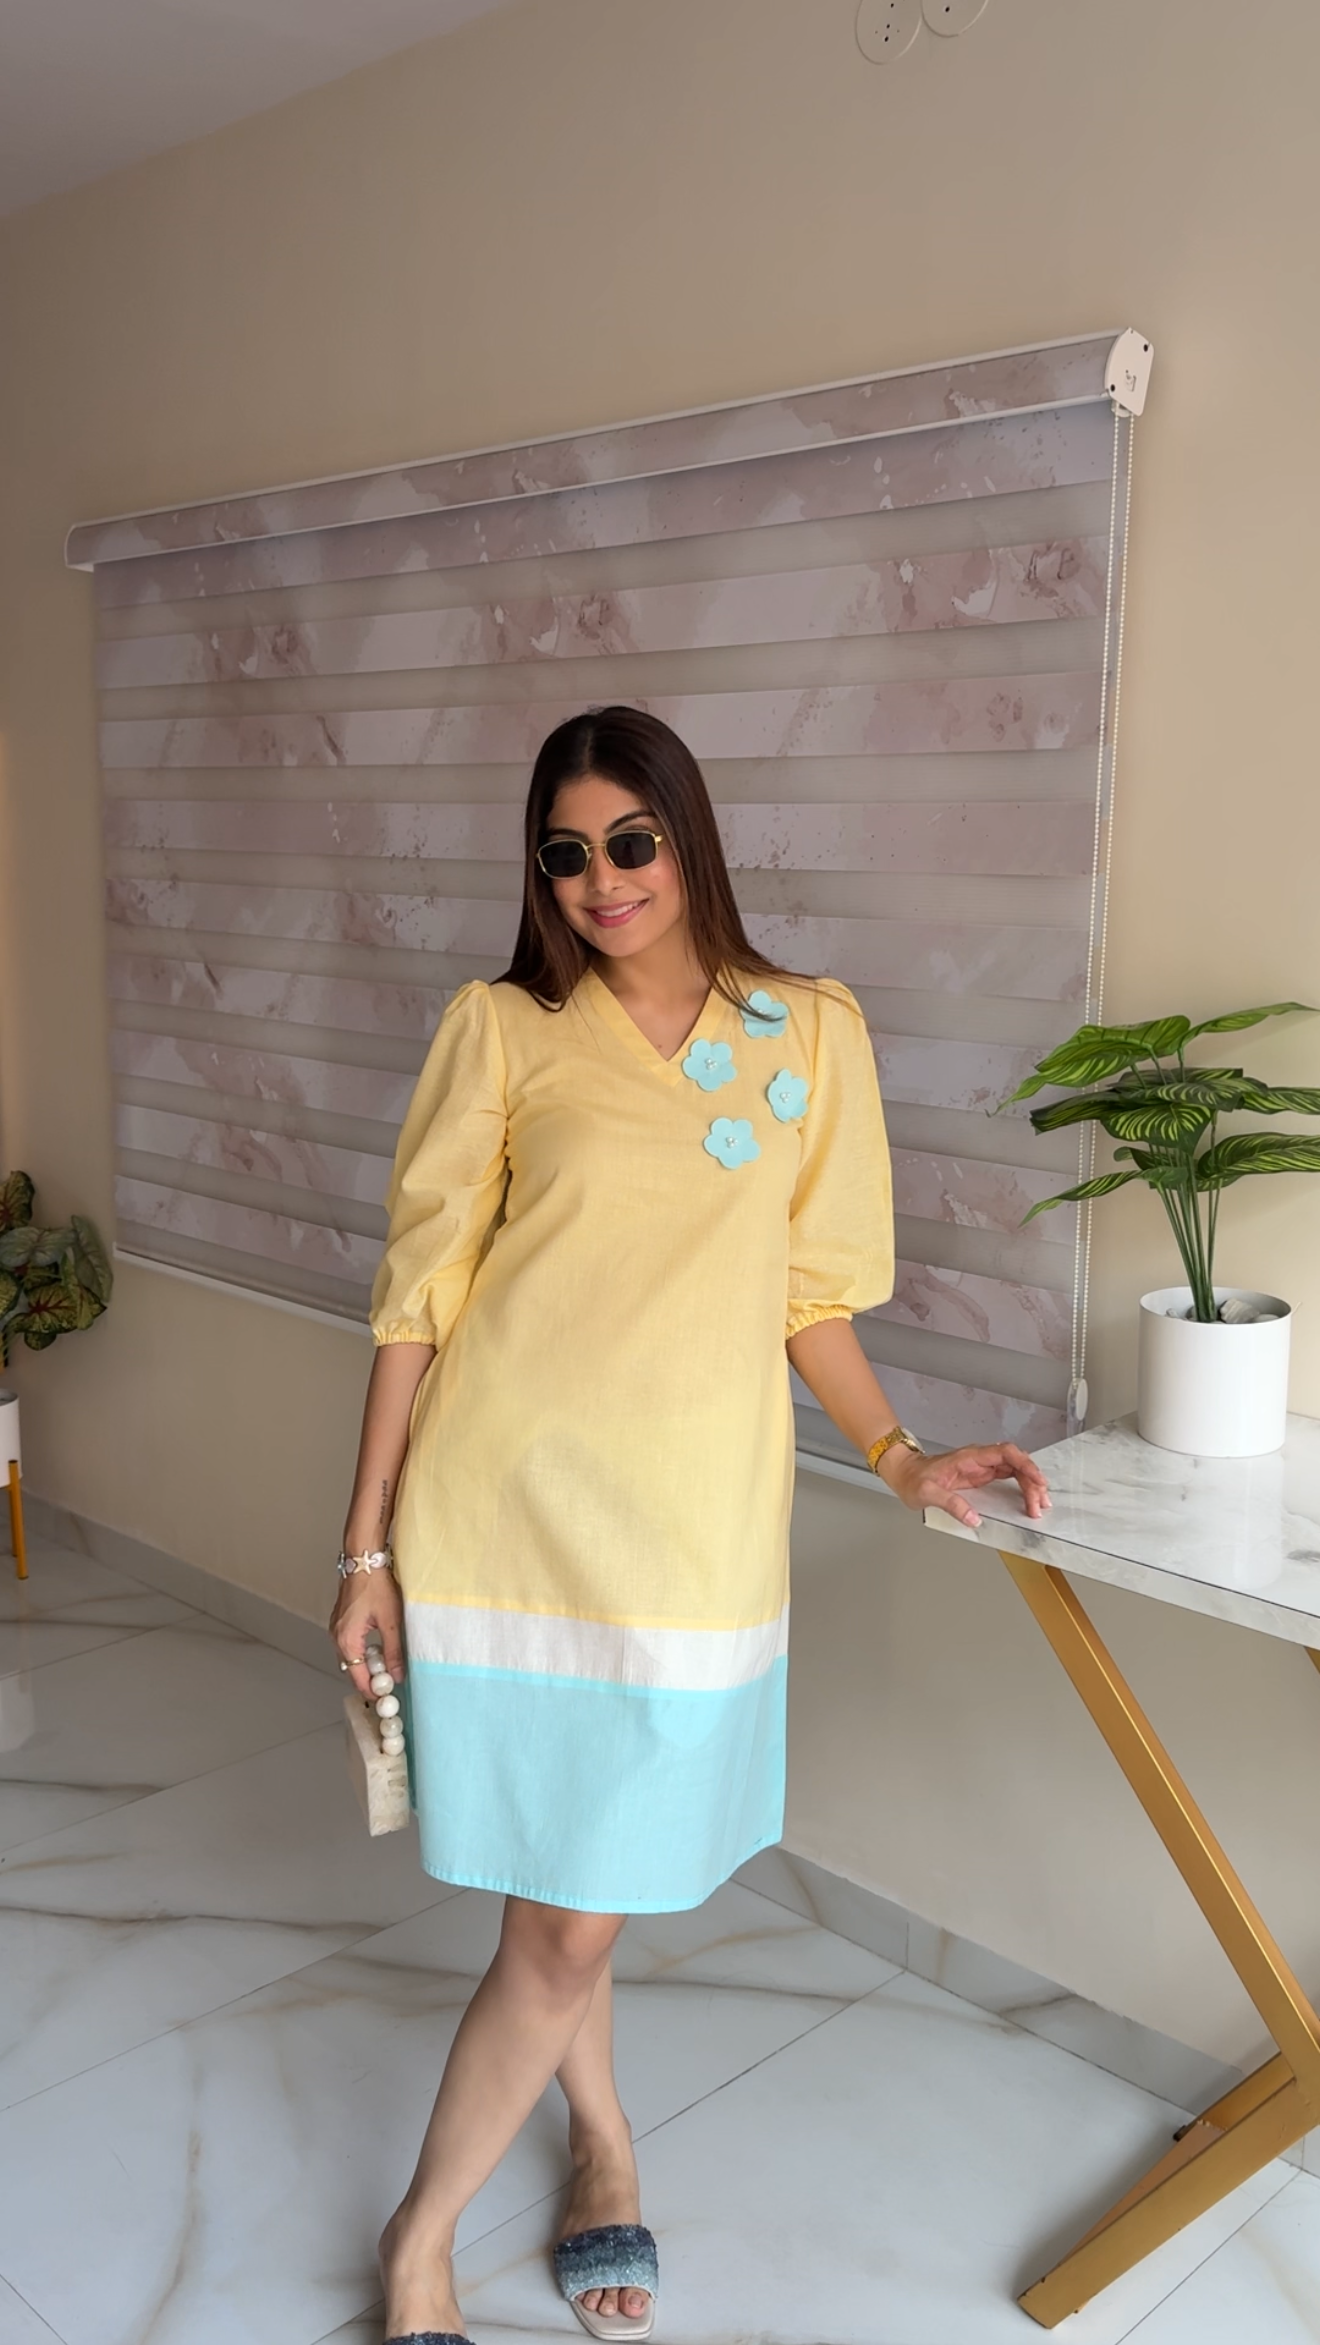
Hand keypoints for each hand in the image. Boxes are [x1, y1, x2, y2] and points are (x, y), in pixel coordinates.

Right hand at [329, 1567, 404, 1695]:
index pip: (358, 1677)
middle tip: (388, 1684)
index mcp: (347, 1640)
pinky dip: (362, 1652)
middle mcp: (337, 1636)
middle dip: (369, 1679)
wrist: (364, 1561)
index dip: (372, 1689)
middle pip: (352, 1669)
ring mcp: (336, 1628)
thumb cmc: (375, 1585)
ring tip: (386, 1666)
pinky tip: (377, 1648)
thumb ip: (393, 1651)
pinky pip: (349, 1645)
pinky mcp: (340, 1622)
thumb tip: (397, 1674)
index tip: (386, 1696)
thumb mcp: (390, 1621)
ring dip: (366, 1665)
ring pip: (350, 1657)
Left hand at [879, 1441, 1049, 1530]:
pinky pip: (1008, 1476)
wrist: (904, 1473)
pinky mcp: (982, 1476)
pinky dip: (1021, 1486)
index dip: (1024, 1464)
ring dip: (1030, 1484)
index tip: (1037, 1480)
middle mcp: (979, 1459)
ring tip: (1040, 1504)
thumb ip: (951, 1504)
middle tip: (1039, 1504)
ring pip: (1015, 1469)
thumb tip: (974, 1518)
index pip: (1005, 1453)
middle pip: (1016, 1462)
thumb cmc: (913, 1479)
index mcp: (969, 1457)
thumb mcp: (927, 1493)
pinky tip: (1029, 1497)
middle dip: (1032, 1480)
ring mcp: (982, 1467)